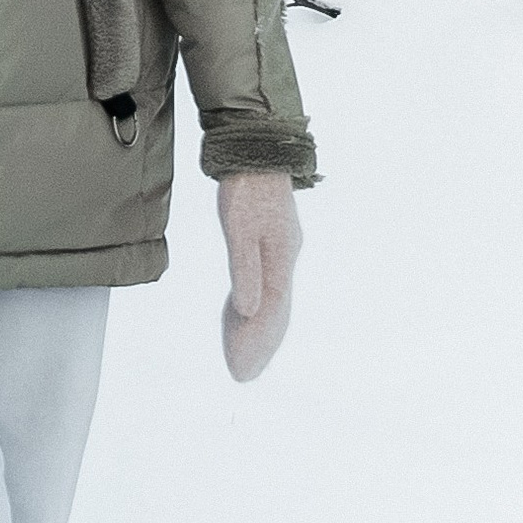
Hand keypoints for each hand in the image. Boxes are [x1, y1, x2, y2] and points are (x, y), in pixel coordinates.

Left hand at [218, 172, 301, 382]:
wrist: (255, 148)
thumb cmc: (246, 186)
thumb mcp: (239, 226)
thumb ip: (245, 268)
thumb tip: (251, 312)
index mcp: (279, 259)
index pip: (270, 313)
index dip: (256, 342)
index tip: (242, 369)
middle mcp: (283, 260)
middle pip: (275, 313)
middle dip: (260, 345)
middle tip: (242, 375)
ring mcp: (278, 252)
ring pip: (271, 301)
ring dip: (258, 330)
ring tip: (244, 357)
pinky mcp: (269, 242)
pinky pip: (264, 285)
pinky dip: (254, 307)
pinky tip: (242, 316)